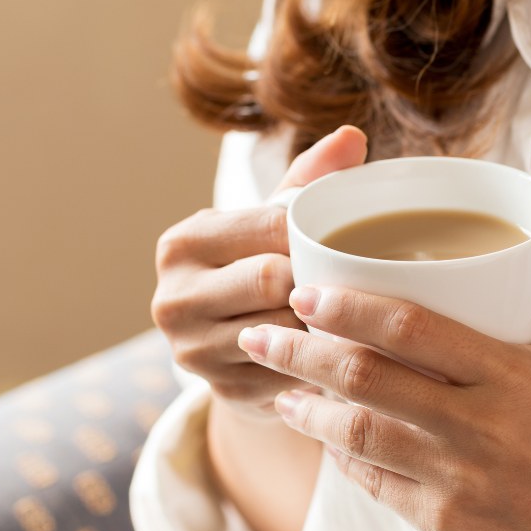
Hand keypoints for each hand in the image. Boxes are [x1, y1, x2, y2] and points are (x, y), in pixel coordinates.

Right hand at [151, 126, 368, 417]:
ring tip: (354, 315)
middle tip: (357, 280)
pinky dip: (319, 362)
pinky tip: (340, 352)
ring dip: (322, 325)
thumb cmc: (259, 271)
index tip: (350, 238)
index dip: (315, 234)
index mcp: (183, 243)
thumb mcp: (271, 225)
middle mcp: (174, 298)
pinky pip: (291, 373)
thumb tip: (352, 137)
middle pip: (271, 280)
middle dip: (317, 281)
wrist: (234, 355)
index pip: (266, 227)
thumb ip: (307, 181)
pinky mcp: (223, 393)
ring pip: (284, 331)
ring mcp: (193, 352)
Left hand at [237, 194, 530, 530]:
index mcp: (510, 374)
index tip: (304, 292)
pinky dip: (339, 459)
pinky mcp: (442, 525)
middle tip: (259, 334)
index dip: (347, 306)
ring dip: (305, 410)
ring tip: (276, 388)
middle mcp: (478, 426)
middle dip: (299, 353)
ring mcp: (456, 480)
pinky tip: (323, 440)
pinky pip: (372, 484)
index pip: (411, 327)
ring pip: (355, 436)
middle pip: (365, 379)